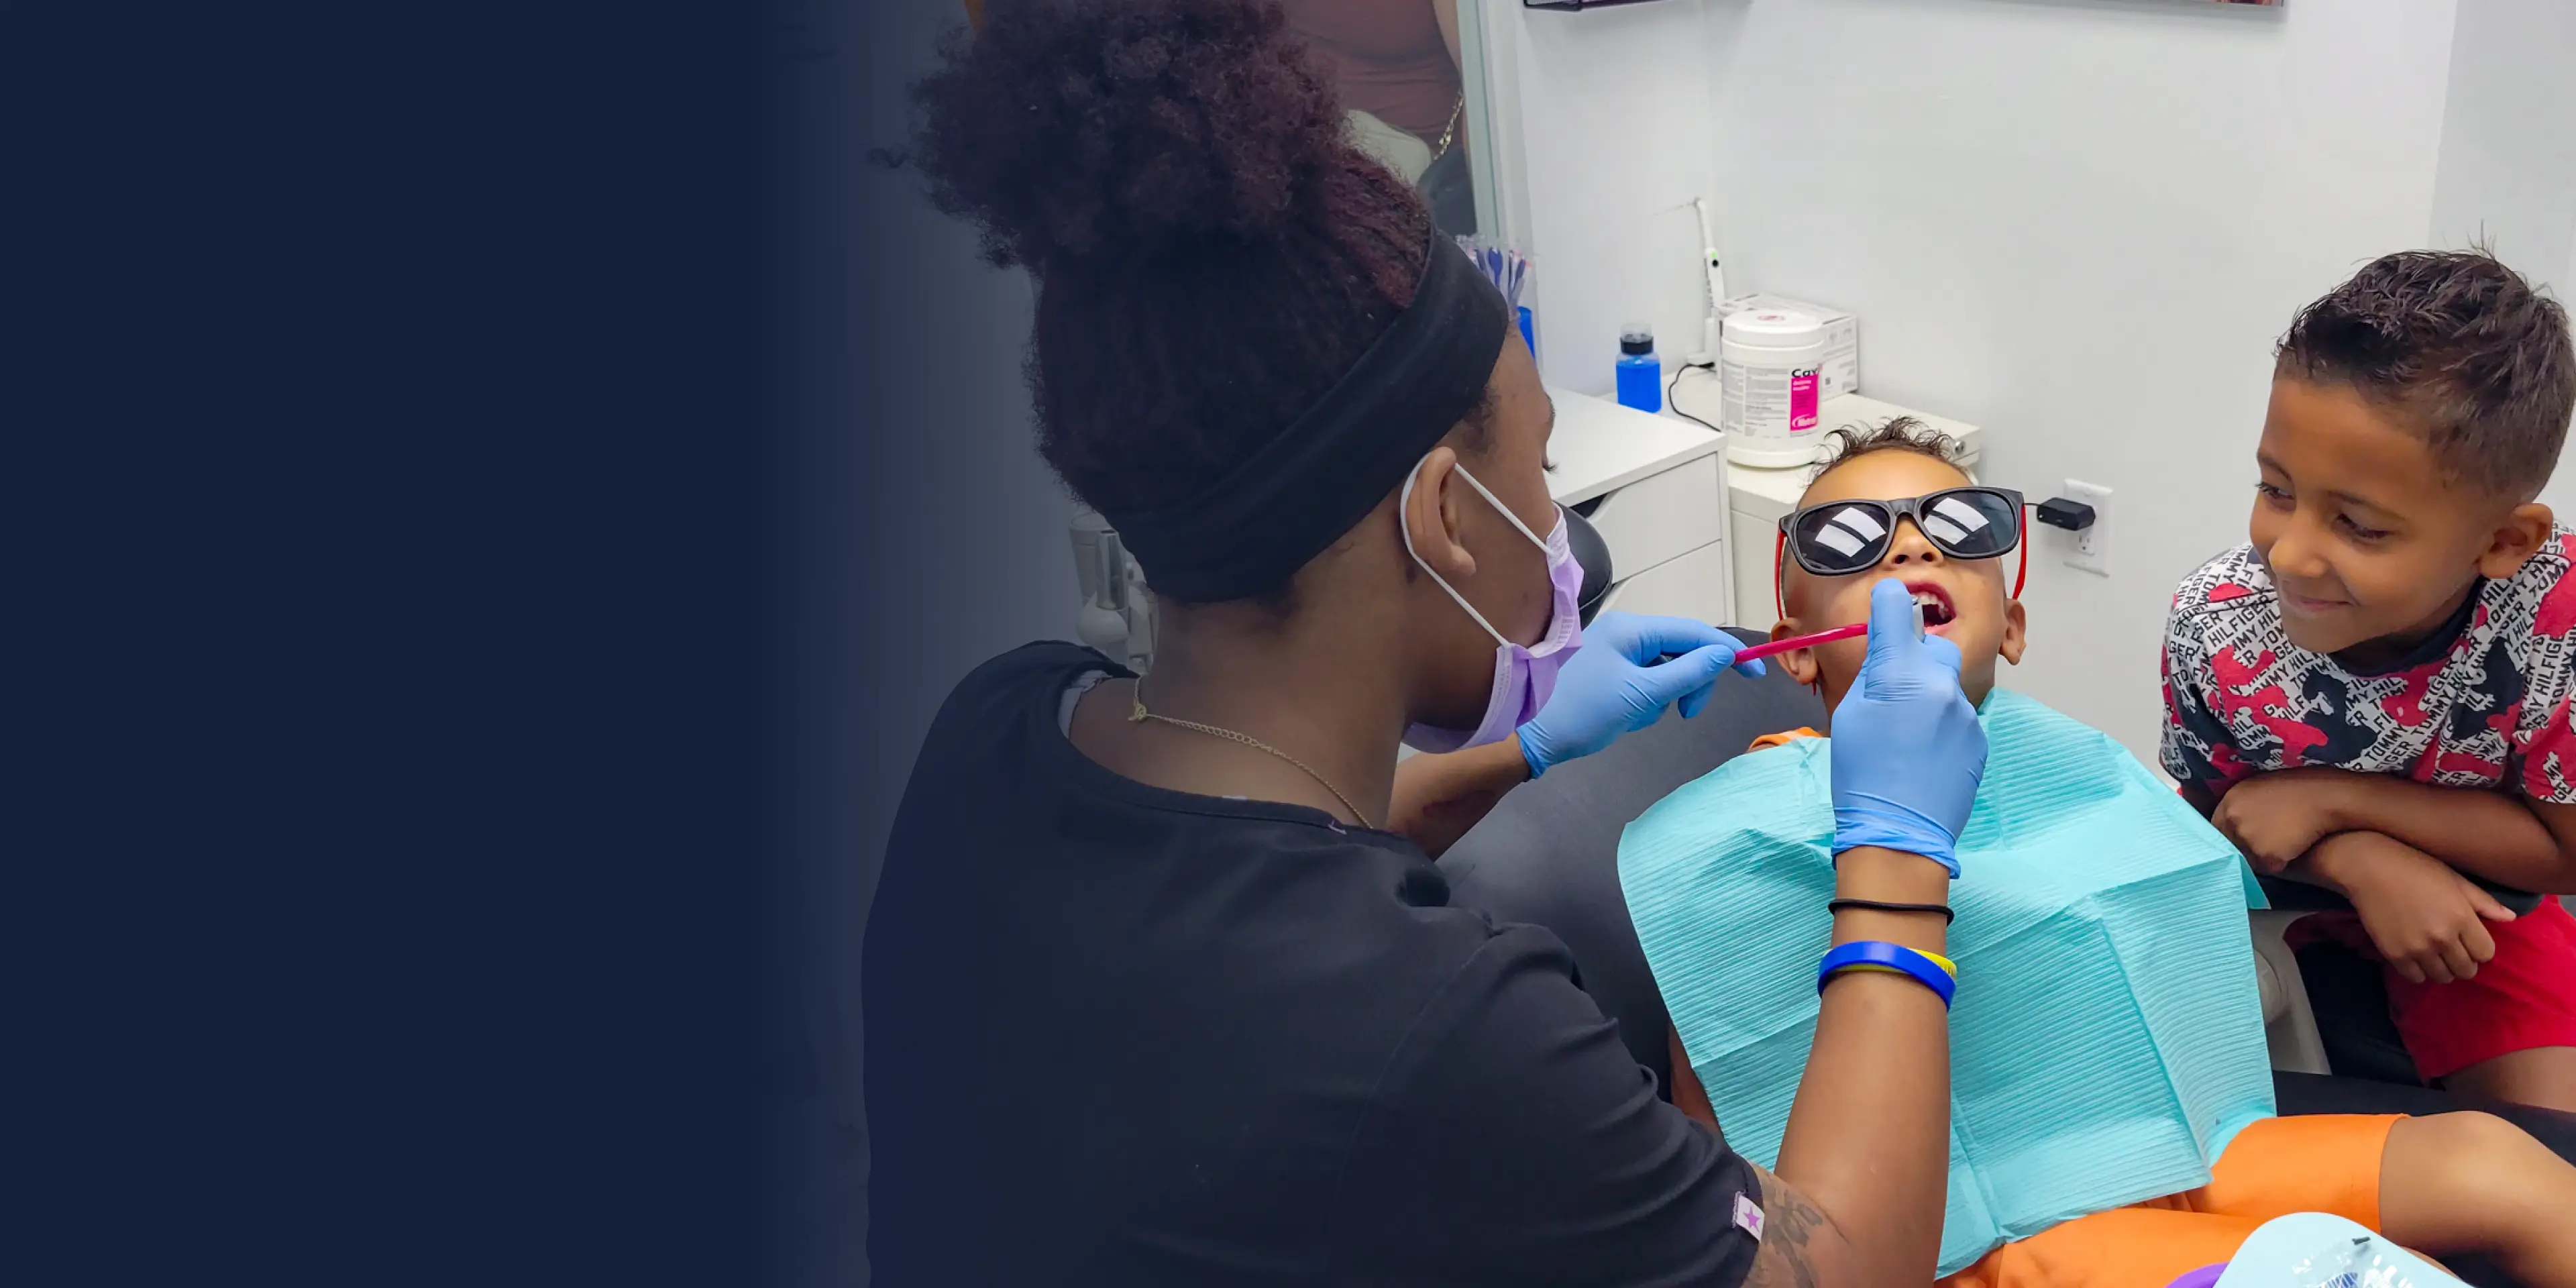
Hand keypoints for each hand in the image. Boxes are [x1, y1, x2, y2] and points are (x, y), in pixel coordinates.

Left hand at [1517, 612, 1763, 776]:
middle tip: (1686, 714)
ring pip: (1666, 671)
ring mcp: (1616, 652)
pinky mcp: (1609, 672)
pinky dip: (1646, 702)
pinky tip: (1626, 717)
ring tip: (1637, 716)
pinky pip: (1646, 682)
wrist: (1530, 735)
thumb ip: (1688, 673)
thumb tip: (1724, 655)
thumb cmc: (1582, 712)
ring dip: (1663, 697)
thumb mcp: (1642, 696)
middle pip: (1683, 651)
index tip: (1754, 674)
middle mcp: (1626, 633)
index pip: (1694, 633)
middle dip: (1690, 683)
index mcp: (1633, 629)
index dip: (1728, 653)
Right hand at [1827, 579, 1984, 876]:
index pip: (1897, 610)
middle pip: (1934, 647)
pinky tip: (1924, 756)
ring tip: (1906, 736)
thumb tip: (1888, 650)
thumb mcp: (1851, 715)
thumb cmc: (1860, 774)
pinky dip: (1941, 726)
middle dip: (1916, 657)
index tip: (1885, 606)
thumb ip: (1874, 674)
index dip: (1888, 604)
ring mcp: (1967, 714)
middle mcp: (1943, 685)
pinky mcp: (1979, 740)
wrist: (1898, 834)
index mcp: (1902, 674)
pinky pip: (1958, 717)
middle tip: (1891, 690)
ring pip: (1946, 685)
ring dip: (1928, 696)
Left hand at [2211, 768, 2356, 873]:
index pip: (2217, 827)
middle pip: (2229, 845)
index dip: (2230, 835)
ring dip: (2261, 858)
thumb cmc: (2303, 788)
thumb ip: (2245, 804)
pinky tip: (2293, 853)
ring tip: (2283, 846)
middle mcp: (2232, 819)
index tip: (2241, 840)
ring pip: (2247, 859)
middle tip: (2263, 846)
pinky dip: (2278, 865)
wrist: (2328, 797)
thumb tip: (2238, 820)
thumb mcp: (2263, 787)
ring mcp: (2246, 838)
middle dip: (2242, 848)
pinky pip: (2267, 868)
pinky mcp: (2264, 855)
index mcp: (2230, 799)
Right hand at [2322, 831, 2519, 983]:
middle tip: (2452, 949)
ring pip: (2443, 977)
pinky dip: (2420, 971)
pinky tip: (2416, 956)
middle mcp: (2443, 937)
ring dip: (2442, 968)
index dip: (2480, 948)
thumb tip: (2510, 918)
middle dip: (2464, 961)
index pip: (2486, 953)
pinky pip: (2416, 978)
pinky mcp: (2395, 954)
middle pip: (2466, 970)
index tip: (2469, 940)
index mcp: (2462, 918)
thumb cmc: (2415, 867)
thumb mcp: (2455, 879)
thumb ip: (2483, 902)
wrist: (2368, 867)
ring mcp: (2417, 948)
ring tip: (2434, 954)